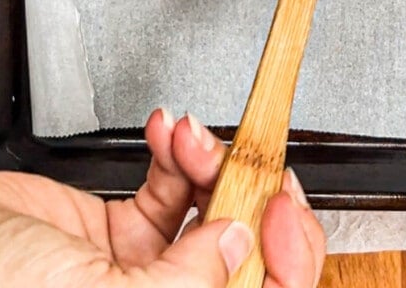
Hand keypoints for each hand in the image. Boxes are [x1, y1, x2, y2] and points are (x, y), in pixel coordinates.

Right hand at [0, 110, 325, 286]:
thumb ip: (184, 281)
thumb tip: (242, 245)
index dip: (287, 258)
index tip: (278, 207)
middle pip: (246, 255)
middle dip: (251, 198)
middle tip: (251, 161)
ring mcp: (144, 273)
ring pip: (212, 213)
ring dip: (211, 163)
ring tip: (189, 136)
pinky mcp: (118, 233)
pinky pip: (170, 188)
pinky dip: (176, 154)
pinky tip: (167, 132)